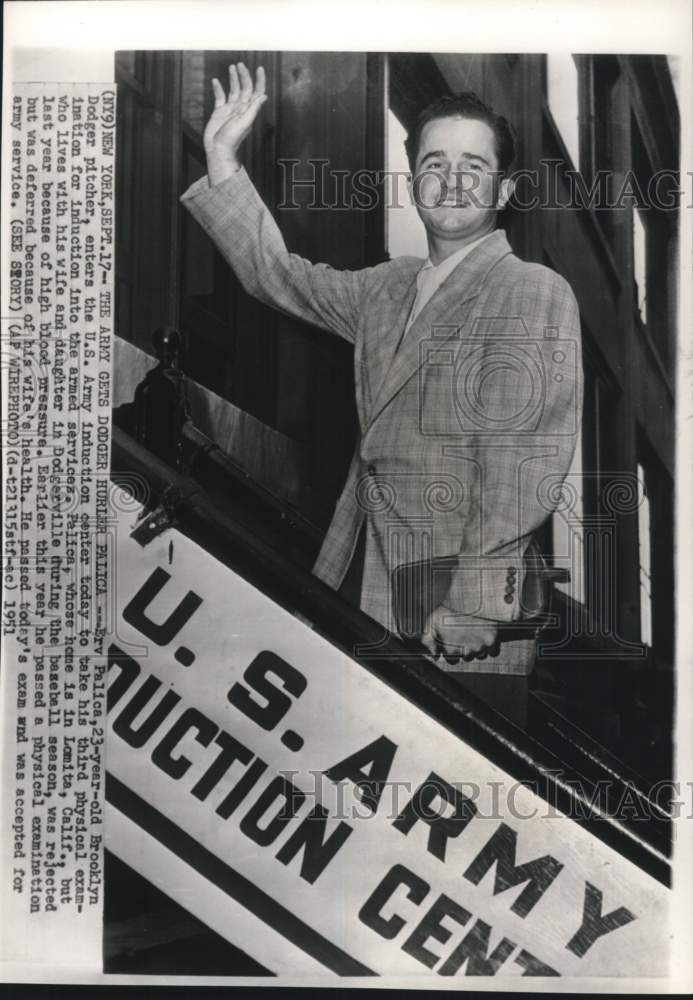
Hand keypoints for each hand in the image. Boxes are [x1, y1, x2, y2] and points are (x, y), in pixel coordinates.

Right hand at [204, 62, 266, 185]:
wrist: (218, 150)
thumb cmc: (232, 140)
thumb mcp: (244, 123)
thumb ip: (253, 109)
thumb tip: (264, 96)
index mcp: (248, 110)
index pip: (256, 92)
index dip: (259, 80)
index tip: (259, 68)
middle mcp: (240, 108)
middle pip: (244, 88)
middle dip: (244, 75)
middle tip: (240, 64)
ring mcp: (230, 109)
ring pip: (233, 90)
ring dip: (233, 78)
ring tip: (231, 67)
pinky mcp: (219, 112)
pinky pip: (220, 97)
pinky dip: (218, 88)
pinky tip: (216, 81)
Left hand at [421, 605, 498, 663]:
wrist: (467, 597)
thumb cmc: (448, 609)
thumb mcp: (431, 623)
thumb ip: (428, 641)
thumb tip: (433, 656)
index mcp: (451, 650)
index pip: (452, 660)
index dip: (453, 650)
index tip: (454, 640)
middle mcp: (467, 652)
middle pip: (467, 658)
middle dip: (466, 648)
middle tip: (464, 634)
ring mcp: (481, 647)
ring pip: (481, 655)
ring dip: (478, 647)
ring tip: (474, 632)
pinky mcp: (493, 640)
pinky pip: (494, 652)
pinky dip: (491, 647)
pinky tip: (485, 635)